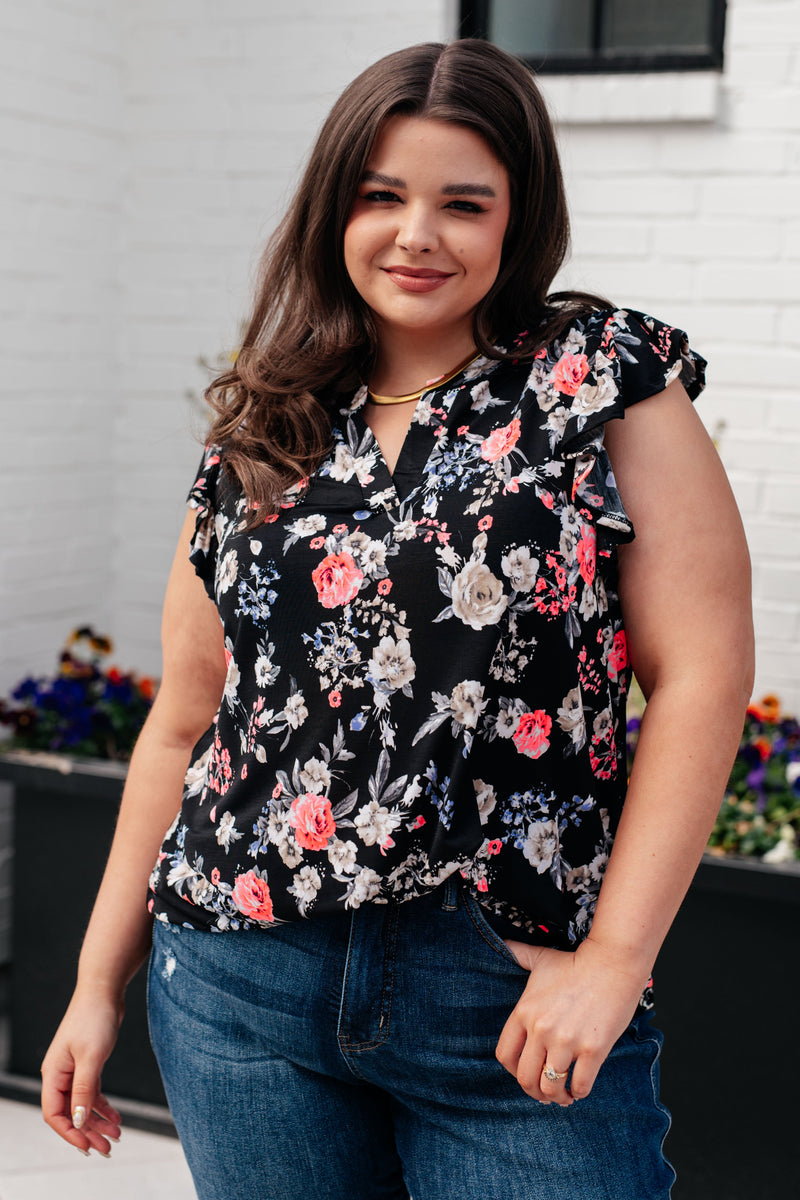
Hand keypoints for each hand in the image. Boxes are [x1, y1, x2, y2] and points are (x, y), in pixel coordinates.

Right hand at [41, 990, 124, 1155]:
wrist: (104, 991)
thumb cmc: (94, 1018)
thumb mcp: (91, 1057)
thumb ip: (84, 1089)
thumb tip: (78, 1121)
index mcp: (54, 1073)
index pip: (54, 1113)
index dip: (69, 1133)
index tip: (88, 1146)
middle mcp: (61, 1075)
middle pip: (71, 1113)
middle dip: (88, 1132)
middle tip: (107, 1148)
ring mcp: (74, 1070)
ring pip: (83, 1105)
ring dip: (98, 1121)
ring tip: (117, 1136)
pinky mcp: (89, 1064)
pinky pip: (93, 1093)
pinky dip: (103, 1106)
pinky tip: (116, 1117)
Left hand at [494, 936, 648, 1106]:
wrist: (612, 962)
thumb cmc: (576, 963)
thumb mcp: (541, 959)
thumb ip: (518, 954)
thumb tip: (504, 944)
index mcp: (525, 1011)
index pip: (505, 1055)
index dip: (512, 1071)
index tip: (525, 1073)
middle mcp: (541, 1029)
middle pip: (526, 1077)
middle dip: (534, 1091)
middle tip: (545, 1092)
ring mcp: (567, 1041)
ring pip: (551, 1086)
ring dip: (555, 1097)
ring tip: (562, 1095)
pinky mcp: (593, 1049)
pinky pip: (580, 1085)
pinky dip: (578, 1093)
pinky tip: (579, 1088)